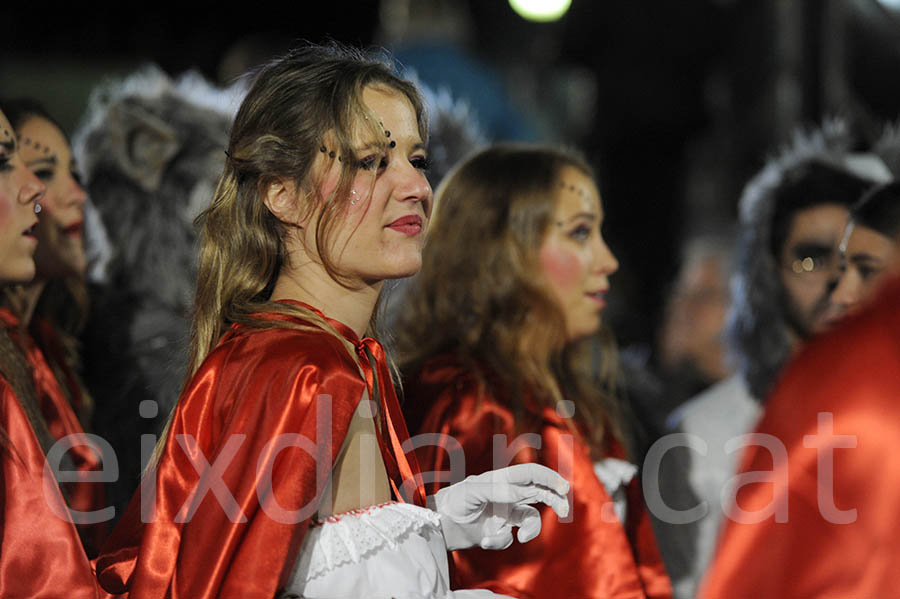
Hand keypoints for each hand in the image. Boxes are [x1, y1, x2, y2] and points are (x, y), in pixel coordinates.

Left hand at [430, 463, 569, 550]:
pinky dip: (502, 540)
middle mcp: (507, 494)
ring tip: (521, 537)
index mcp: (502, 479)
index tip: (562, 487)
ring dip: (530, 529)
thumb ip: (497, 491)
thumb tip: (521, 493)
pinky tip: (486, 539)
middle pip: (539, 493)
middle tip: (564, 510)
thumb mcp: (472, 492)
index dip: (548, 477)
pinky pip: (511, 536)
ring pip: (530, 518)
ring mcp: (504, 513)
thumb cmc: (452, 501)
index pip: (531, 474)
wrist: (438, 526)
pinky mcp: (499, 530)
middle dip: (554, 499)